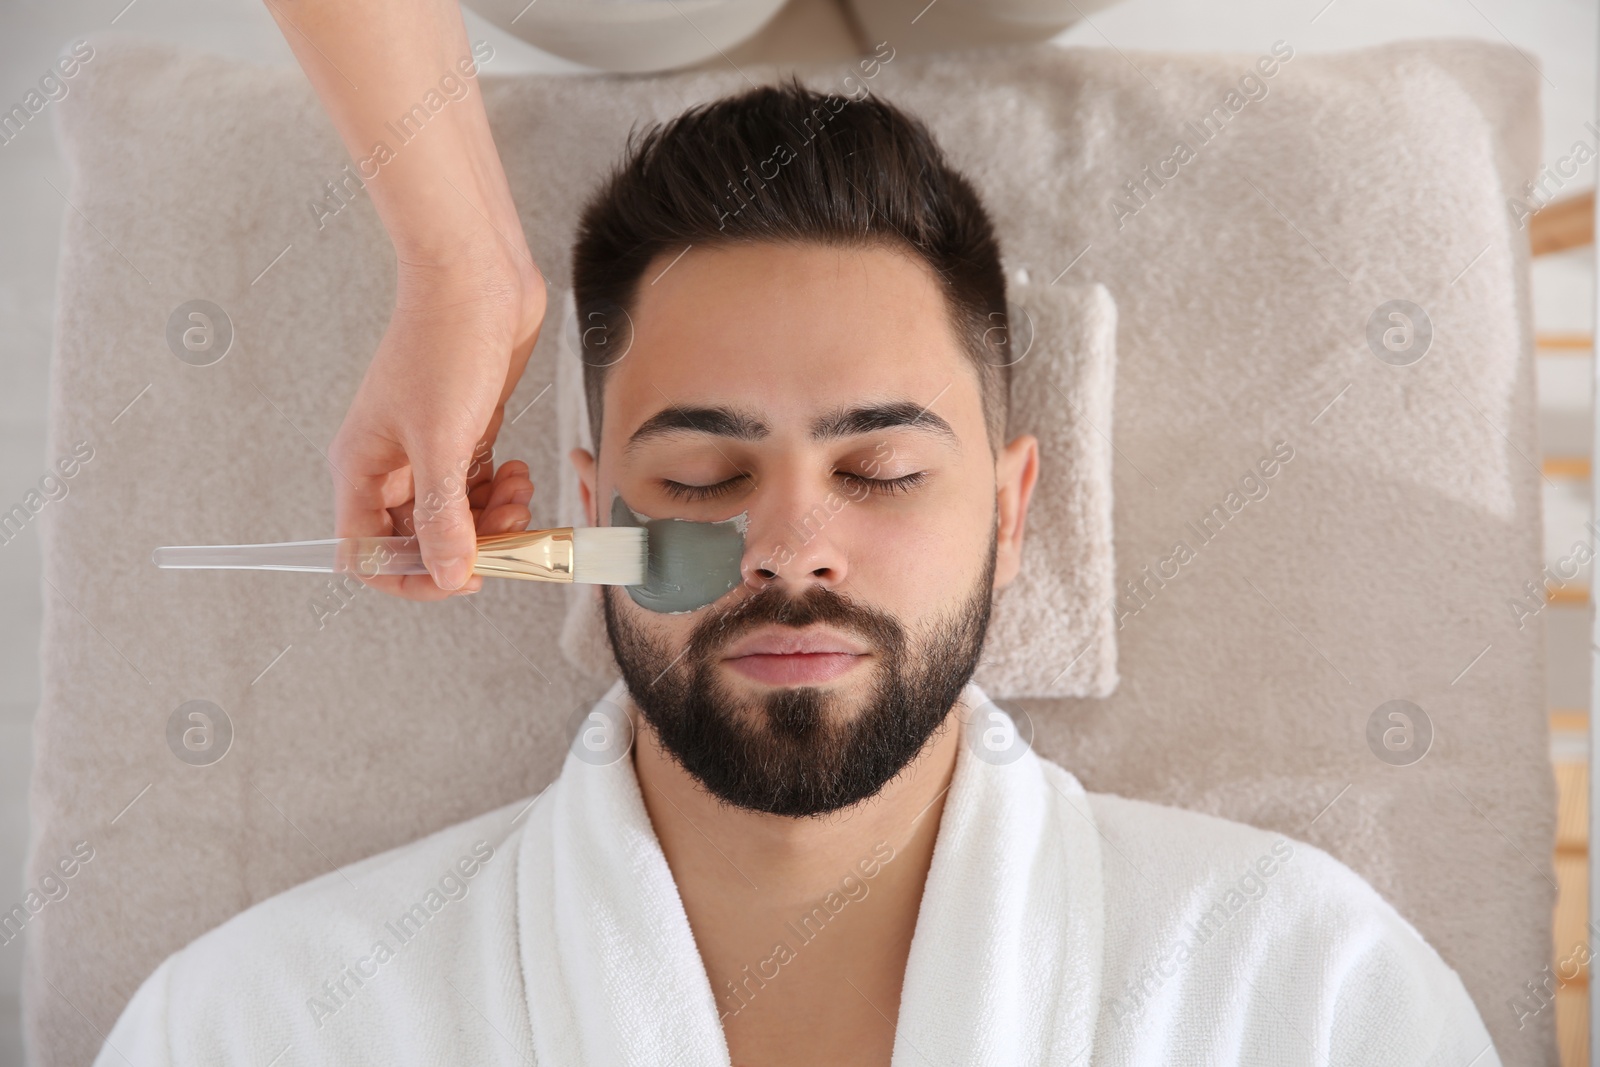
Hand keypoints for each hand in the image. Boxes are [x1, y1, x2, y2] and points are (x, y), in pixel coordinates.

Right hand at [330, 255, 546, 600]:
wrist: (476, 277)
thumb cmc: (446, 345)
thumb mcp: (444, 441)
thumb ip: (444, 516)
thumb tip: (450, 577)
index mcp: (361, 469)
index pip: (365, 554)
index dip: (411, 577)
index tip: (463, 574)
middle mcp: (388, 464)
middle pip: (416, 541)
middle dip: (465, 546)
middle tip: (510, 532)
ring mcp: (426, 448)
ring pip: (453, 516)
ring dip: (491, 520)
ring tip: (519, 494)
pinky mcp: (462, 432)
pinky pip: (475, 487)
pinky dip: (499, 492)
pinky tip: (518, 471)